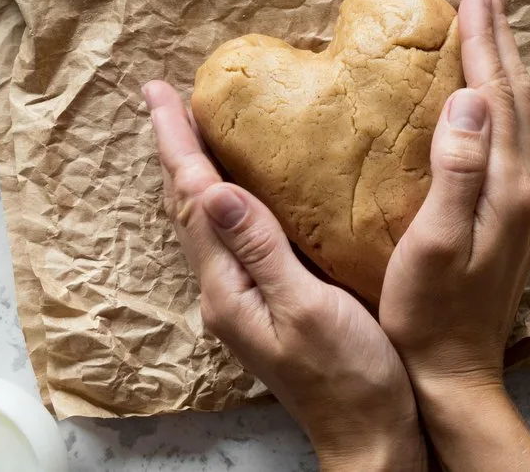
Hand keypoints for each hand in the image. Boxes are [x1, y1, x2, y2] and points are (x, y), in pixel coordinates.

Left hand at [143, 81, 425, 470]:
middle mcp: (224, 291)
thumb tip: (215, 191)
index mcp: (228, 288)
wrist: (369, 435)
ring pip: (207, 220)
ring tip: (193, 130)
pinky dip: (225, 197)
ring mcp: (242, 299)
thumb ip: (261, 250)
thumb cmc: (349, 378)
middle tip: (165, 98)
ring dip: (195, 171)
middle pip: (188, 206)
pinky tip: (242, 187)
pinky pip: (233, 236)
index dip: (177, 143)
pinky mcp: (264, 303)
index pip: (192, 200)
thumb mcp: (306, 309)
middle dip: (175, 149)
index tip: (160, 93)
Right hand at [379, 0, 529, 469]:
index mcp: (508, 187)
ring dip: (503, 63)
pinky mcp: (515, 215)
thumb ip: (456, 171)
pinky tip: (483, 94)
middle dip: (500, 35)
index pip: (497, 92)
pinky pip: (512, 137)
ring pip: (519, 114)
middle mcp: (528, 187)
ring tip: (488, 23)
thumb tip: (468, 98)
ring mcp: (526, 202)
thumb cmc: (428, 315)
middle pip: (517, 94)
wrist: (455, 373)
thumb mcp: (433, 244)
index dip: (486, 36)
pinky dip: (500, 98)